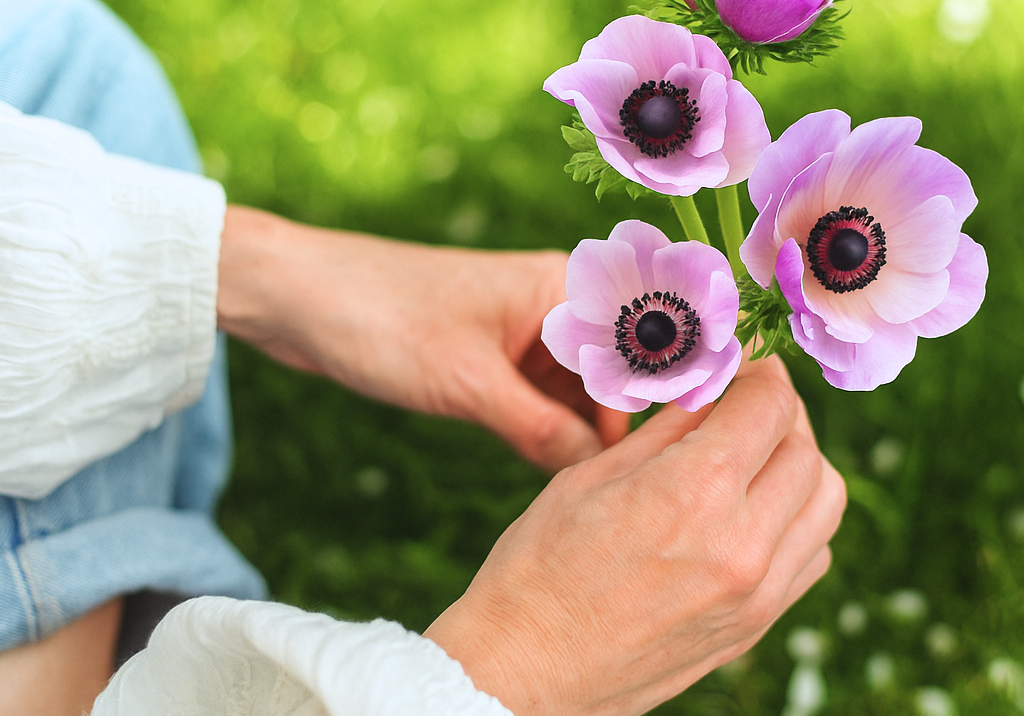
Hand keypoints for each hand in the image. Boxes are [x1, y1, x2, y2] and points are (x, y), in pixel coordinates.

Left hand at [216, 206, 628, 471]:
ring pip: (575, 394)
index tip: (658, 463)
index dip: (654, 403)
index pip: (638, 348)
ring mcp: (522, 336)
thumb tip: (600, 473)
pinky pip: (539, 401)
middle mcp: (552, 307)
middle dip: (616, 426)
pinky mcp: (491, 360)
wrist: (298, 298)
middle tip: (619, 490)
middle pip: (612, 375)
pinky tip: (551, 468)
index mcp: (563, 288)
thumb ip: (542, 429)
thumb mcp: (468, 384)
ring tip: (590, 489)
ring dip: (581, 434)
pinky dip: (547, 432)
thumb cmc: (382, 318)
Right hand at [423, 357, 845, 715]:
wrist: (527, 668)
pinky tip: (753, 509)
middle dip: (780, 412)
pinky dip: (798, 516)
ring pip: (826, 502)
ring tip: (753, 455)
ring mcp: (757, 595)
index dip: (759, 370)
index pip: (768, 406)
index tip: (742, 362)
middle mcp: (742, 545)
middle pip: (806, 449)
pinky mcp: (756, 627)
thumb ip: (667, 431)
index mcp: (692, 494)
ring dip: (799, 463)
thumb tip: (709, 388)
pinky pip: (812, 554)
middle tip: (744, 402)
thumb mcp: (591, 476)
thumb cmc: (538, 566)